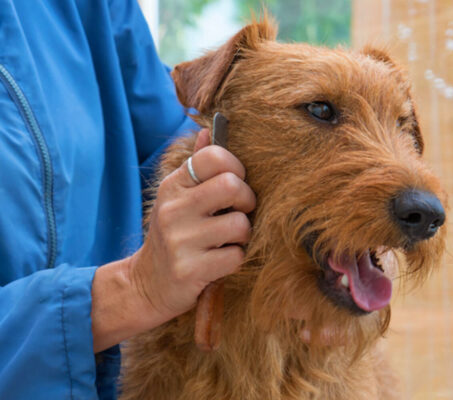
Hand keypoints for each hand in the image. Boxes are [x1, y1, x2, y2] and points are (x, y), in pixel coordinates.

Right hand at [131, 129, 255, 319]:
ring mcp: (180, 240)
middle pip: (232, 186)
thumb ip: (196, 166)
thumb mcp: (177, 197)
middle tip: (240, 211)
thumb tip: (207, 131)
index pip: (214, 156)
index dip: (236, 168)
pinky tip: (221, 260)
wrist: (147, 284)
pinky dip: (236, 259)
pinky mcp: (189, 270)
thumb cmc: (174, 235)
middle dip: (247, 200)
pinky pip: (236, 256)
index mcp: (173, 185)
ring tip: (229, 239)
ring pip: (240, 224)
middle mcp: (173, 208)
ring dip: (243, 235)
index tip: (235, 184)